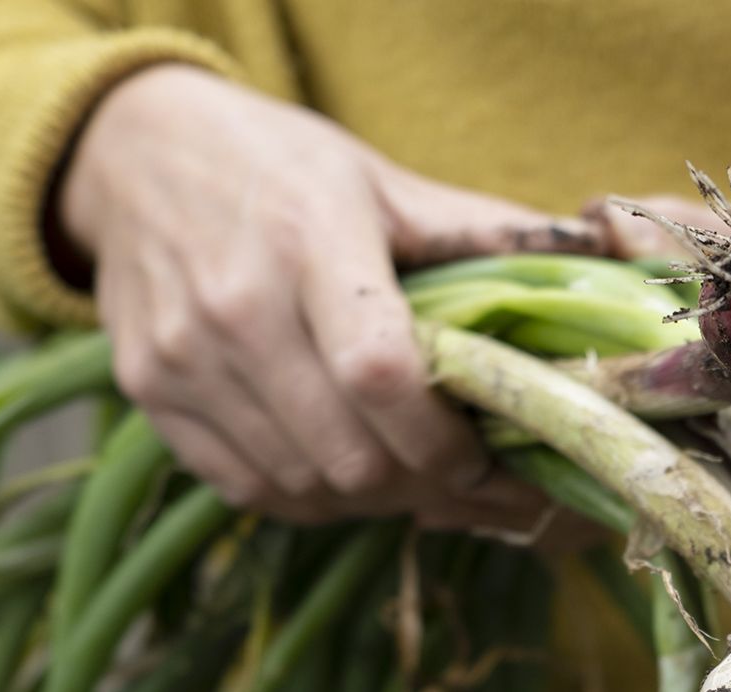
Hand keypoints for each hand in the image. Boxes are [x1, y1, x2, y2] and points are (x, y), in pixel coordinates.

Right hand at [58, 65, 601, 529]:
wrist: (135, 153)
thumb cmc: (283, 169)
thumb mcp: (384, 183)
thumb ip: (482, 235)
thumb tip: (595, 266)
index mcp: (310, 241)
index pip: (382, 376)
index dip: (445, 443)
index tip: (492, 461)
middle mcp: (236, 304)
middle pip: (349, 452)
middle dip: (426, 486)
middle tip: (473, 483)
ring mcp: (183, 355)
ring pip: (304, 484)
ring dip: (376, 500)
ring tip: (417, 477)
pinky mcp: (149, 391)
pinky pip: (249, 487)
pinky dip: (312, 498)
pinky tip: (349, 473)